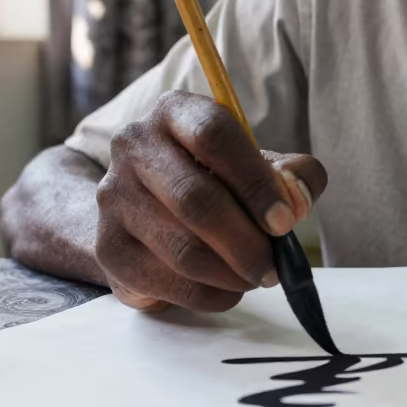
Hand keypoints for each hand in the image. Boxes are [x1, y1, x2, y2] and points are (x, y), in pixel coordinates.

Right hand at [95, 91, 326, 311]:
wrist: (142, 208)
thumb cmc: (213, 179)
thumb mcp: (255, 164)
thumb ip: (290, 174)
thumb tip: (298, 200)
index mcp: (175, 111)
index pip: (214, 135)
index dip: (255, 181)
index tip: (285, 221)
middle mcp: (134, 145)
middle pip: (195, 199)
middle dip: (246, 241)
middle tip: (275, 265)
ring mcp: (114, 196)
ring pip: (182, 248)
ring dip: (231, 273)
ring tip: (256, 276)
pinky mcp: (108, 246)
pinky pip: (167, 282)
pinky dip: (209, 295)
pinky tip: (229, 289)